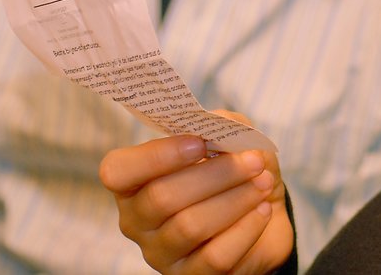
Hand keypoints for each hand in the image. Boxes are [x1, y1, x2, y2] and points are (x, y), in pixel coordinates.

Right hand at [99, 121, 290, 274]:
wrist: (263, 211)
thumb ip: (220, 124)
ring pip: (190, 227)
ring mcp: (160, 253)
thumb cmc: (234, 171)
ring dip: (235, 199)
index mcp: (134, 182)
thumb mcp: (230, 138)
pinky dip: (245, 228)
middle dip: (215, 175)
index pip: (118, 171)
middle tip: (253, 161)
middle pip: (162, 198)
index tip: (200, 143)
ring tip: (263, 182)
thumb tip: (215, 127)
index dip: (156, 156)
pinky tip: (263, 210)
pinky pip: (215, 256)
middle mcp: (137, 220)